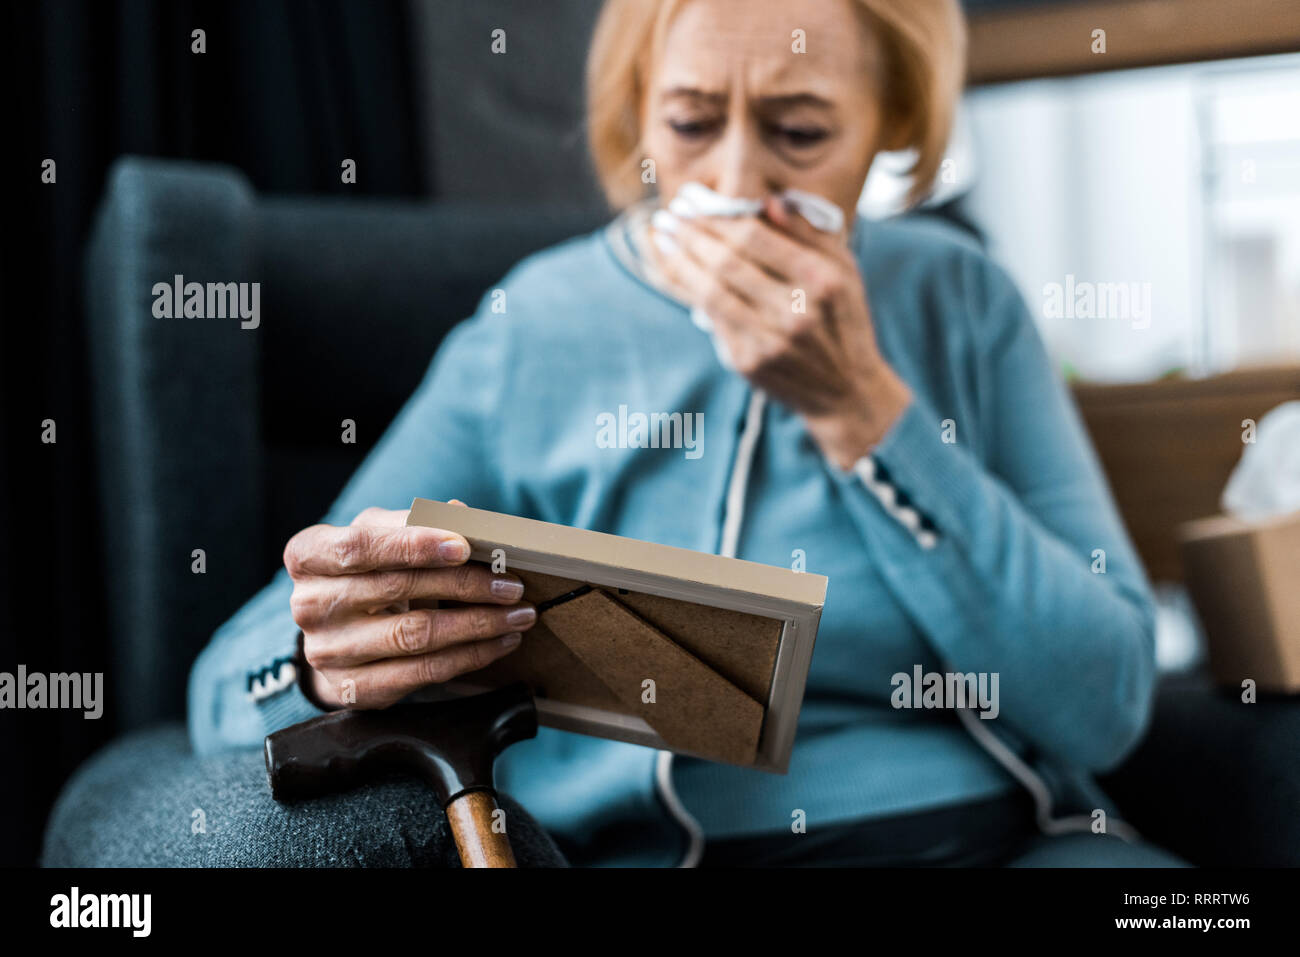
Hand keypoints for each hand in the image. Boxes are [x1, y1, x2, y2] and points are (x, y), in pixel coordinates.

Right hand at [284, 503, 533, 708]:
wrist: (338, 634)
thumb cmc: (367, 571)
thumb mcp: (381, 535)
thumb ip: (417, 521)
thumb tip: (462, 513)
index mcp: (308, 555)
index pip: (360, 547)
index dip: (413, 545)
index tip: (464, 546)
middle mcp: (308, 604)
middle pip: (397, 590)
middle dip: (465, 585)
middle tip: (512, 584)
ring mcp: (327, 651)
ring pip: (415, 635)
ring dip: (478, 625)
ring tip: (517, 614)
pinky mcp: (352, 688)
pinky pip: (422, 672)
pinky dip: (470, 656)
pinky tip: (500, 642)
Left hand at [650, 196, 910, 468]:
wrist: (846, 390)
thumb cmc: (844, 320)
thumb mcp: (843, 270)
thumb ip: (808, 233)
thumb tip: (768, 201)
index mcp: (820, 280)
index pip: (754, 237)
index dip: (717, 217)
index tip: (693, 201)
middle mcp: (796, 311)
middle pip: (728, 262)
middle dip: (691, 235)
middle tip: (668, 216)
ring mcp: (770, 340)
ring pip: (711, 291)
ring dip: (681, 261)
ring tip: (663, 239)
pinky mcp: (749, 362)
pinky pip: (712, 319)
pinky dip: (692, 291)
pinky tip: (679, 272)